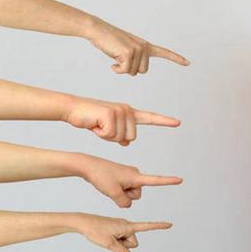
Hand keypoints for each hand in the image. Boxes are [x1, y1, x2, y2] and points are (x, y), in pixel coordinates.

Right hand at [64, 96, 179, 145]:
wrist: (73, 108)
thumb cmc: (90, 119)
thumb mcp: (107, 129)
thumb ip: (119, 134)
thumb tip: (126, 143)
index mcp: (129, 113)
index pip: (149, 117)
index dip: (163, 121)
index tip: (177, 123)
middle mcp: (127, 110)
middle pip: (131, 138)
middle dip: (115, 139)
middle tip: (102, 128)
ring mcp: (120, 110)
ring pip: (121, 138)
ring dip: (107, 136)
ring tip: (98, 124)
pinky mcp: (111, 113)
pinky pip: (110, 135)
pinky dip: (100, 134)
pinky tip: (94, 124)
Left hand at [77, 154, 181, 207]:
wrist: (89, 166)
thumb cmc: (101, 176)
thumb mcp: (113, 193)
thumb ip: (124, 202)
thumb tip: (127, 204)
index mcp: (136, 176)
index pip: (156, 180)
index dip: (168, 181)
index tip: (180, 180)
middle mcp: (135, 175)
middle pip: (137, 195)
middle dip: (127, 196)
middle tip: (113, 188)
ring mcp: (128, 176)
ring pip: (130, 194)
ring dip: (121, 194)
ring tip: (110, 186)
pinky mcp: (122, 178)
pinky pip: (124, 190)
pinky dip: (117, 191)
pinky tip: (108, 185)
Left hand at [77, 213, 171, 251]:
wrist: (83, 222)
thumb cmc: (95, 231)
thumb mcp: (108, 243)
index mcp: (126, 226)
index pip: (146, 226)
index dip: (158, 226)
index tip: (170, 224)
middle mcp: (126, 225)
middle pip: (134, 242)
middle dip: (126, 246)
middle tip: (112, 242)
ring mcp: (121, 227)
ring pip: (127, 242)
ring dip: (120, 245)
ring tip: (107, 240)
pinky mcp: (116, 229)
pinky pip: (121, 239)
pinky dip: (117, 242)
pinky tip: (106, 239)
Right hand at [88, 18, 189, 74]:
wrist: (98, 30)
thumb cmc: (110, 41)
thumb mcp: (126, 51)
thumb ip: (136, 60)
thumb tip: (138, 72)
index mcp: (146, 45)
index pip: (164, 53)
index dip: (176, 59)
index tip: (188, 63)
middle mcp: (144, 47)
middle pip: (142, 71)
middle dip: (130, 69)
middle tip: (120, 57)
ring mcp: (138, 49)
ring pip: (134, 73)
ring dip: (122, 68)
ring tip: (116, 55)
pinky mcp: (129, 53)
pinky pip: (124, 71)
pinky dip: (117, 69)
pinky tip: (112, 60)